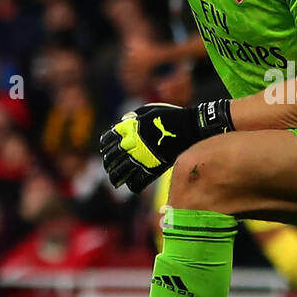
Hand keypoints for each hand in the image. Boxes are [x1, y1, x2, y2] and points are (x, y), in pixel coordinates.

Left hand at [99, 100, 233, 192]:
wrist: (191, 127)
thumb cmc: (172, 117)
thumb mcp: (151, 110)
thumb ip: (135, 116)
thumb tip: (122, 121)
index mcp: (131, 128)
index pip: (109, 139)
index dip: (105, 146)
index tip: (105, 150)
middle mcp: (133, 143)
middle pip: (112, 157)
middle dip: (108, 164)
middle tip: (108, 168)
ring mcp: (143, 156)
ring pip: (121, 171)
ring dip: (115, 177)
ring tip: (115, 181)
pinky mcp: (153, 167)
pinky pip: (137, 181)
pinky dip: (132, 185)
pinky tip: (131, 186)